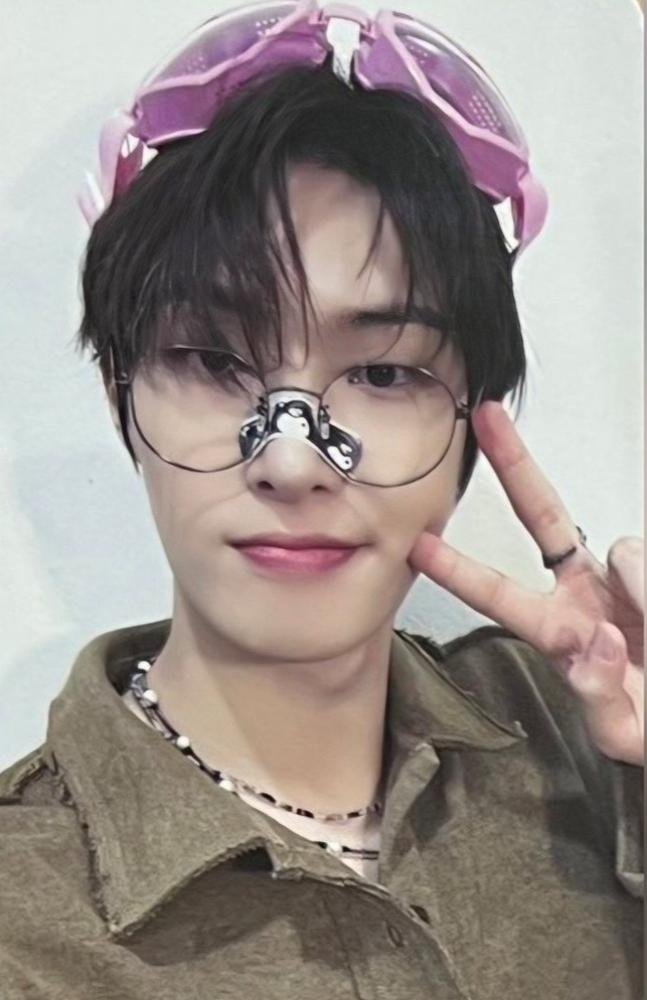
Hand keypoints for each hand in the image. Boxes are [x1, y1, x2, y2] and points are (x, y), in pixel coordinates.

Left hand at [408, 401, 643, 766]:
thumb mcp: (622, 731)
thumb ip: (601, 695)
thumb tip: (597, 641)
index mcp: (559, 630)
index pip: (499, 593)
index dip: (457, 568)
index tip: (417, 541)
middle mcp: (584, 591)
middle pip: (544, 515)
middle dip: (515, 465)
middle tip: (488, 417)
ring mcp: (624, 576)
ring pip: (625, 550)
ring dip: (643, 594)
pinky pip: (644, 557)